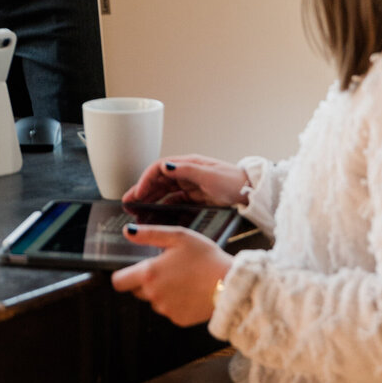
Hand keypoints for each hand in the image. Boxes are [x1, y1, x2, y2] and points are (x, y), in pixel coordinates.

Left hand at [112, 225, 231, 326]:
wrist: (230, 284)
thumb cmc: (206, 257)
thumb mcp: (178, 236)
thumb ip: (149, 234)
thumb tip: (128, 231)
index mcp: (150, 274)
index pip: (118, 282)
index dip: (122, 275)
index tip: (132, 269)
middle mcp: (154, 296)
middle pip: (136, 290)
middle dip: (145, 281)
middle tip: (166, 269)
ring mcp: (166, 310)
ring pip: (154, 300)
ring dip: (161, 292)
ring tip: (182, 279)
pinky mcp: (179, 320)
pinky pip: (169, 310)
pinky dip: (175, 302)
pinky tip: (189, 291)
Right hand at [124, 154, 247, 208]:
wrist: (252, 193)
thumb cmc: (233, 182)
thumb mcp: (209, 175)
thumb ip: (186, 170)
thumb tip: (165, 166)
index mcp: (188, 165)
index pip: (159, 169)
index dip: (145, 180)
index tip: (136, 194)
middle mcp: (187, 174)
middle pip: (159, 182)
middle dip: (142, 192)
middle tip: (129, 205)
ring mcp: (191, 186)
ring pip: (165, 194)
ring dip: (150, 202)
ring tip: (138, 213)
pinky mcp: (196, 198)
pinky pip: (175, 203)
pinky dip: (164, 209)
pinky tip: (157, 217)